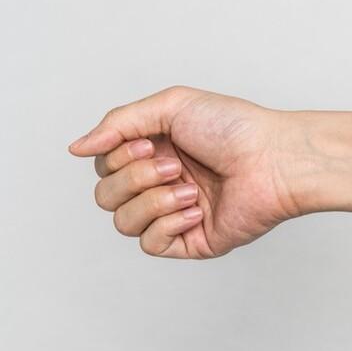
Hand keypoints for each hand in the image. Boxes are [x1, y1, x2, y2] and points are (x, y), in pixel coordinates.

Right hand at [68, 86, 302, 257]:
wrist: (276, 159)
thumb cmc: (235, 128)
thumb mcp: (170, 106)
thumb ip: (118, 123)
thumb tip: (75, 148)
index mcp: (154, 152)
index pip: (103, 165)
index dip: (118, 157)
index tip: (153, 143)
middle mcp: (162, 184)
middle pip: (105, 196)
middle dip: (135, 178)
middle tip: (175, 165)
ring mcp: (176, 214)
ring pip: (123, 223)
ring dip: (152, 201)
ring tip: (190, 188)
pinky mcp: (193, 240)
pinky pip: (151, 245)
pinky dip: (166, 224)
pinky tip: (195, 210)